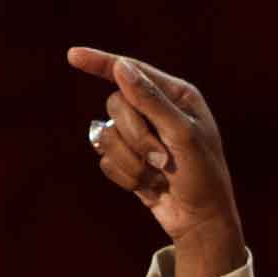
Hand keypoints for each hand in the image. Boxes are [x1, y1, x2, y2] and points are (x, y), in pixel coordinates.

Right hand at [68, 47, 245, 276]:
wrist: (201, 220)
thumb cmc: (204, 175)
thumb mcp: (182, 135)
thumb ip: (151, 101)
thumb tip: (121, 67)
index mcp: (177, 96)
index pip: (132, 72)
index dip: (102, 63)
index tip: (73, 56)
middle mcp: (156, 111)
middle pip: (115, 105)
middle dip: (136, 136)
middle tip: (162, 159)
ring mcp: (140, 135)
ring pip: (106, 134)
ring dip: (132, 160)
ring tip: (160, 174)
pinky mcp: (128, 158)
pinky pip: (105, 159)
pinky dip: (127, 175)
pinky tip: (151, 185)